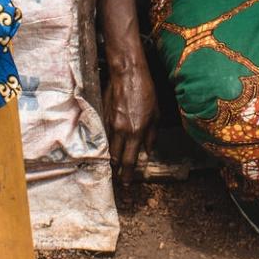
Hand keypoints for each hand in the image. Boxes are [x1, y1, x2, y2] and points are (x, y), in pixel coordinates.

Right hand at [103, 50, 156, 186]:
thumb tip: (149, 150)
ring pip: (107, 148)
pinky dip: (105, 144)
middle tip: (119, 178)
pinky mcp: (103, 116)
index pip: (129, 160)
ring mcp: (109, 124)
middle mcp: (121, 131)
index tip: (127, 184)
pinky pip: (103, 135)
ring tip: (113, 166)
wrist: (127, 74)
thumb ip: (152, 135)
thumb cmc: (145, 91)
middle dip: (116, 171)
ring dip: (110, 159)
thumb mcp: (156, 114)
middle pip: (115, 158)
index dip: (128, 175)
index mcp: (136, 132)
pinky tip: (108, 147)